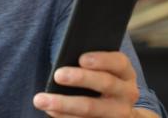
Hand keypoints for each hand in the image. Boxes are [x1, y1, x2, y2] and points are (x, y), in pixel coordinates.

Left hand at [33, 52, 156, 117]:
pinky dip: (65, 116)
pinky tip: (51, 111)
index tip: (81, 58)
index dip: (102, 60)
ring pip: (91, 108)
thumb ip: (89, 62)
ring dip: (64, 104)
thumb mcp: (103, 69)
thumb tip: (65, 56)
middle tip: (58, 75)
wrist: (118, 111)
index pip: (118, 63)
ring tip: (40, 99)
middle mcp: (126, 93)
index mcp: (125, 73)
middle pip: (105, 83)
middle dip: (80, 78)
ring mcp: (119, 113)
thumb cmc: (102, 81)